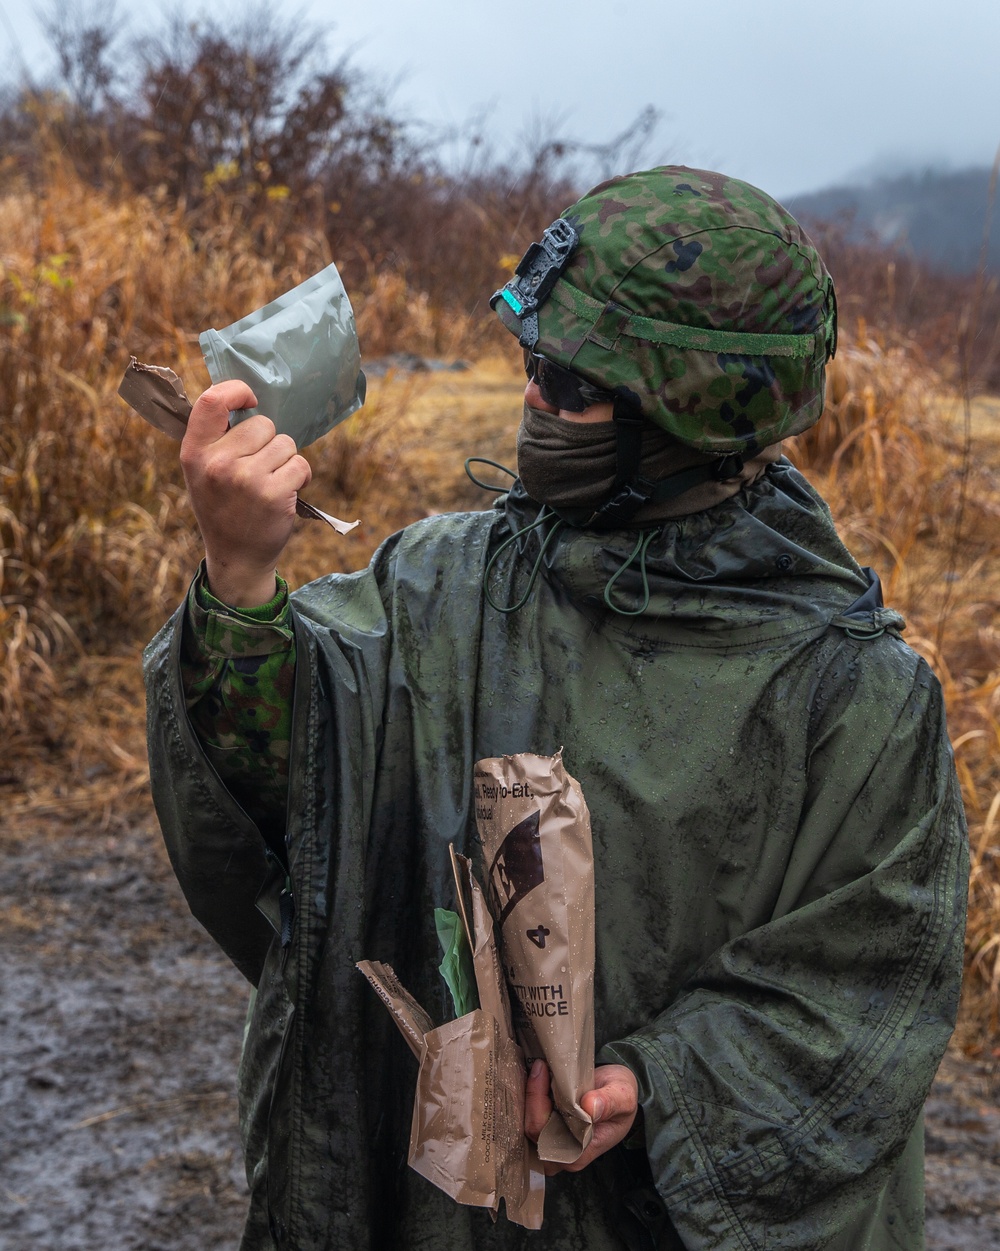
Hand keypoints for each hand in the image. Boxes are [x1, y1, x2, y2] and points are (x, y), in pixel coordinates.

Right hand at [179, 381, 311, 606]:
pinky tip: (285, 493)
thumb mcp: (202, 473)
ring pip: (285, 443)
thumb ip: (215, 439)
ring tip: (270, 483)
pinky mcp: (274, 494)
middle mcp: (217, 463)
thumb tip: (244, 400)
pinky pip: (301, 464)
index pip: (212, 401)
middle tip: (258, 469)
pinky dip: (300, 476)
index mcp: (194, 453)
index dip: (236, 391)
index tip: (250, 401)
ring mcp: (246, 479)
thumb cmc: (223, 508)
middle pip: (262, 424)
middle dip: (269, 442)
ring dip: (285, 460)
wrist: (237, 558)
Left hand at [524, 1060, 638, 1174]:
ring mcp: (551, 1146)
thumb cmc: (621, 1097)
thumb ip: (609, 1103)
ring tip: (537, 1069)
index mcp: (579, 1153)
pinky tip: (534, 1078)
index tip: (543, 1070)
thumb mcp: (623, 1096)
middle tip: (539, 1065)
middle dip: (531, 1095)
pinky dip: (527, 1098)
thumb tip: (590, 1108)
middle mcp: (561, 1155)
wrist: (619, 1094)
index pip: (545, 1134)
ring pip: (524, 1124)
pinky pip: (526, 1118)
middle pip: (531, 1130)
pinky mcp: (545, 1133)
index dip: (538, 1102)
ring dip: (527, 1095)